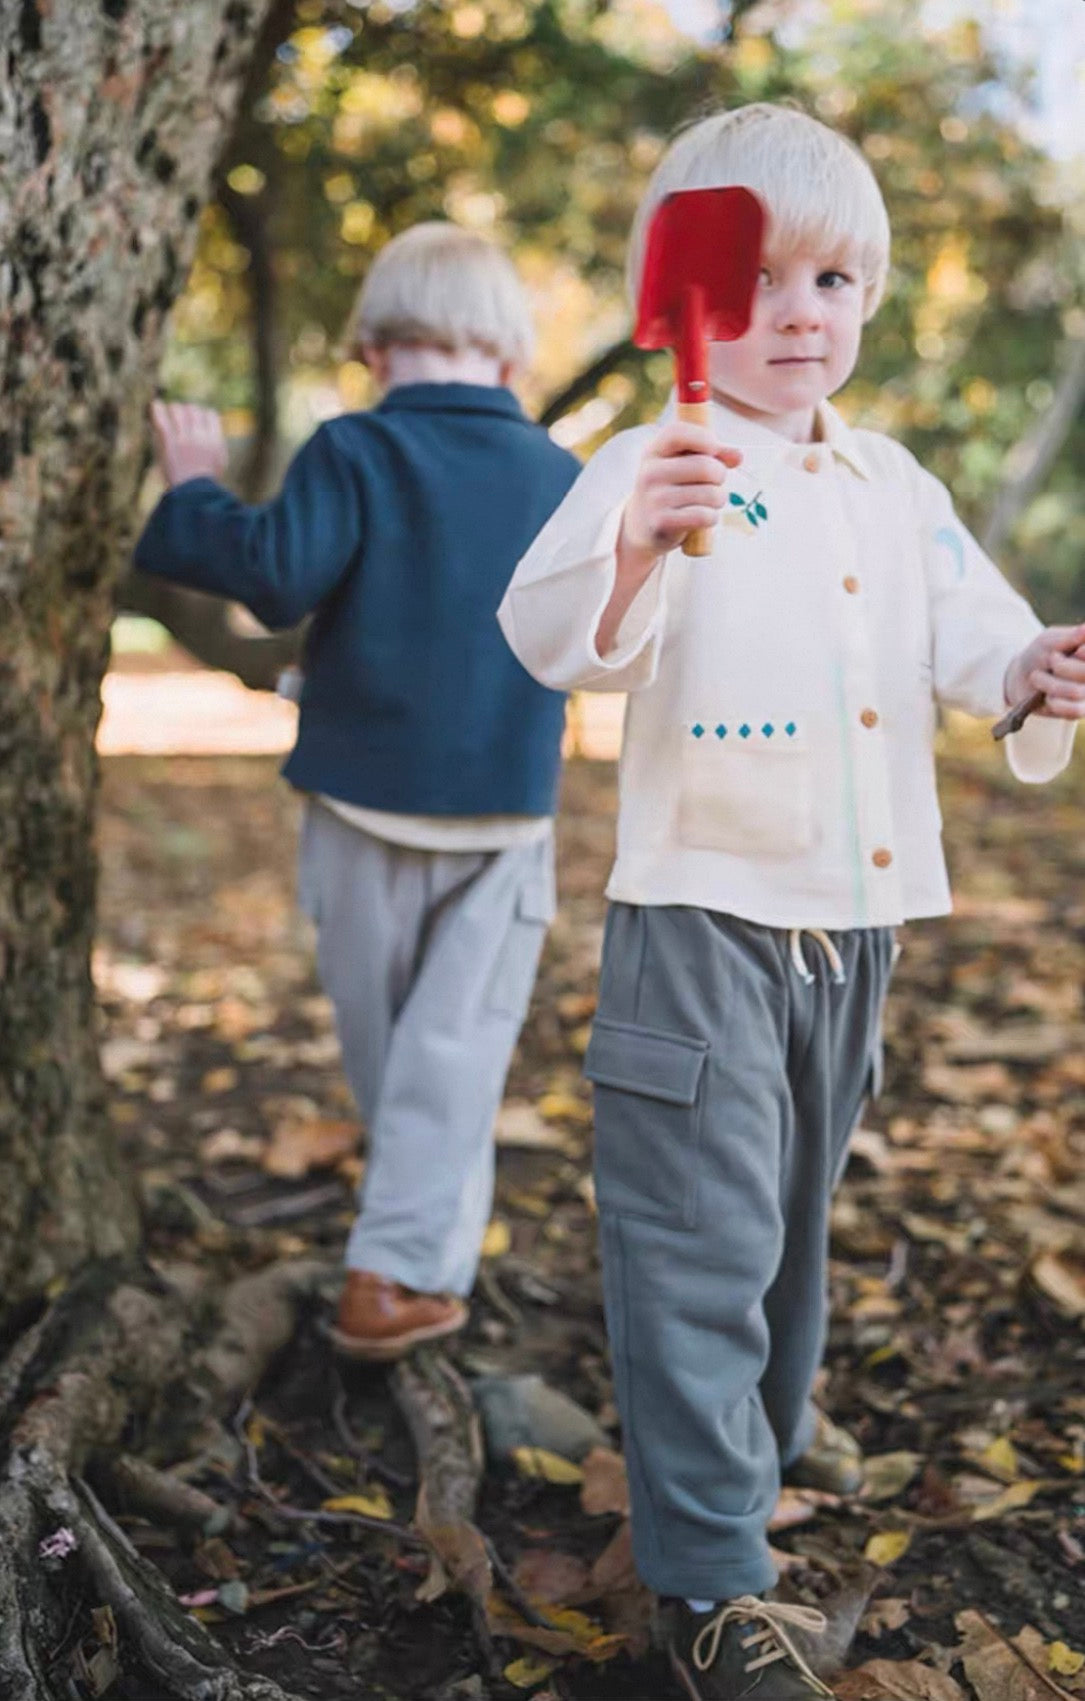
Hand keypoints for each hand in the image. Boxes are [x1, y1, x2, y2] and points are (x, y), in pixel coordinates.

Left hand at [150, 400, 227, 487]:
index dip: (203, 415)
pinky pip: (162, 418)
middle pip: (194, 410)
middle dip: (187, 412)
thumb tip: (212, 429)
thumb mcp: (219, 463)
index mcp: (215, 441)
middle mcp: (201, 436)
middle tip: (180, 419)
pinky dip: (157, 409)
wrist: (193, 496)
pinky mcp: (168, 441)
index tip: (197, 420)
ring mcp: (184, 438)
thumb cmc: (205, 485)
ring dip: (173, 411)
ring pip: (178, 410)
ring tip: (168, 415)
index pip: (211, 415)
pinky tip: (155, 405)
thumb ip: (216, 444)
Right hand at [617, 422, 741, 576]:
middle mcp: (650, 473)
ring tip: (709, 501)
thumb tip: (738, 456)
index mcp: (654, 451)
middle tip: (715, 482)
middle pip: (705, 466)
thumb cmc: (672, 487)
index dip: (704, 438)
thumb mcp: (684, 464)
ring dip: (719, 499)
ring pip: (710, 494)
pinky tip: (704, 517)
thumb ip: (712, 454)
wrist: (642, 525)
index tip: (714, 449)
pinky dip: (712, 517)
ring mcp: (654, 499)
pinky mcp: (662, 523)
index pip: (678, 433)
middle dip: (720, 475)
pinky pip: (704, 516)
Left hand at [1004, 622, 1084, 718]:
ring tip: (1037, 677)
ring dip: (1051, 684)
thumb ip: (1069, 637)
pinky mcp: (1079, 710)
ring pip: (1076, 692)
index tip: (1077, 651)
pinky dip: (1056, 703)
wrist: (1020, 679)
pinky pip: (1074, 710)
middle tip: (1051, 660)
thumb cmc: (1039, 655)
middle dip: (1064, 666)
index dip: (1084, 653)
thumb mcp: (1049, 641)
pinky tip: (1047, 697)